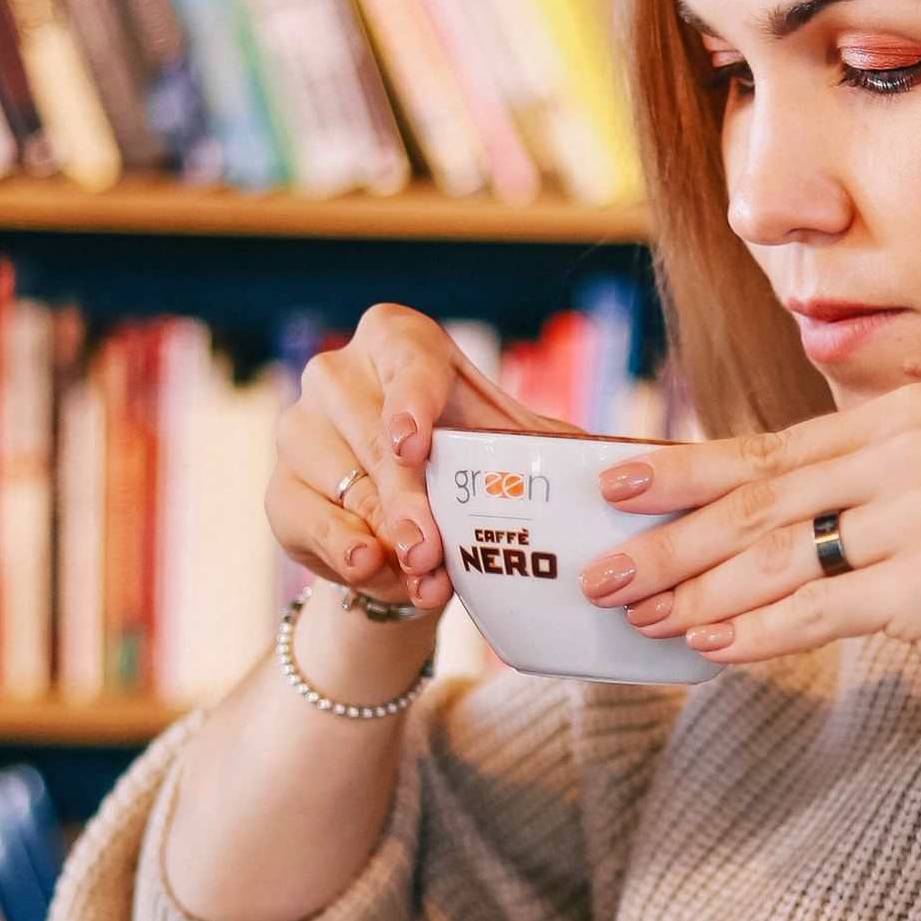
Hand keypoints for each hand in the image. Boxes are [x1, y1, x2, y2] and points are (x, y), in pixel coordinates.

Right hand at [271, 304, 579, 615]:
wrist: (408, 532)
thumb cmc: (467, 468)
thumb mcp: (508, 449)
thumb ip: (551, 448)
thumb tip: (642, 461)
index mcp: (399, 343)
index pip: (404, 357)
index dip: (408, 397)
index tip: (414, 440)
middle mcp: (339, 373)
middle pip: (372, 437)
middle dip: (404, 499)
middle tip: (429, 549)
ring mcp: (300, 430)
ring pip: (338, 484)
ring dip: (382, 537)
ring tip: (424, 578)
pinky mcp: (279, 489)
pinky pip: (307, 523)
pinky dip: (344, 555)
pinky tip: (373, 572)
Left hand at [578, 384, 920, 773]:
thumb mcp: (920, 514)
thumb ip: (838, 497)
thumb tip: (711, 521)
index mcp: (911, 415)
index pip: (772, 450)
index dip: (683, 474)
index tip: (609, 488)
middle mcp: (920, 448)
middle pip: (763, 499)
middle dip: (669, 540)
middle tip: (599, 571)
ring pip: (779, 555)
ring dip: (697, 592)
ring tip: (641, 617)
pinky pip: (818, 609)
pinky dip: (756, 632)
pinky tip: (708, 647)